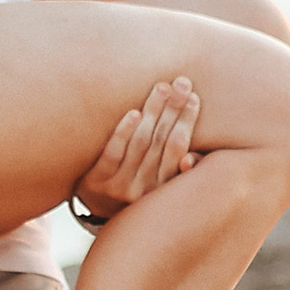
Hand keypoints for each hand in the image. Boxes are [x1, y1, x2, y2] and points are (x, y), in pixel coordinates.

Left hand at [72, 78, 199, 216]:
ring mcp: (119, 186)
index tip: (194, 97)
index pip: (179, 149)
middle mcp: (143, 189)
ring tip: (162, 87)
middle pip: (161, 142)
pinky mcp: (96, 182)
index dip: (187, 122)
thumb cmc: (137, 185)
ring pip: (140, 143)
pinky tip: (134, 112)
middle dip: (173, 109)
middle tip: (182, 83)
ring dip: (153, 112)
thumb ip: (179, 171)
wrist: (96, 207)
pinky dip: (124, 132)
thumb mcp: (160, 184)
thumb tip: (190, 159)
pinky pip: (113, 154)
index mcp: (163, 187)